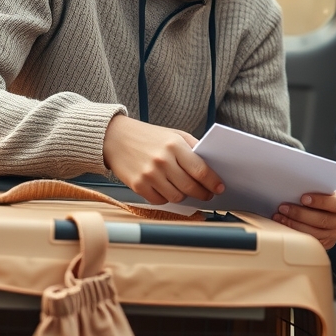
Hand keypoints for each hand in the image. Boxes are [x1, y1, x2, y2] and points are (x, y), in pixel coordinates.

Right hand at [103, 114, 224, 204]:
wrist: (115, 137)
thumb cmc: (148, 136)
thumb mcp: (174, 134)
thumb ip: (193, 148)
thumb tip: (212, 167)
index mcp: (175, 145)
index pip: (200, 170)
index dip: (213, 182)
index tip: (220, 188)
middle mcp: (162, 160)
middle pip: (190, 187)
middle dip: (203, 194)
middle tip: (207, 195)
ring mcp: (149, 174)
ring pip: (176, 196)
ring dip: (184, 196)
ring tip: (186, 190)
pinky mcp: (137, 185)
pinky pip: (160, 200)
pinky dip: (166, 197)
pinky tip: (167, 189)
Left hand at [274, 189, 335, 249]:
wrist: (325, 210)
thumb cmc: (321, 196)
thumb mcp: (323, 190)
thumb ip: (315, 188)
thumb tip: (295, 185)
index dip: (320, 201)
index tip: (303, 198)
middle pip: (322, 220)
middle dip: (300, 214)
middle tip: (284, 208)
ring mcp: (334, 235)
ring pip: (314, 233)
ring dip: (294, 224)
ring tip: (279, 216)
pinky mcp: (325, 244)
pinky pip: (309, 242)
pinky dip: (294, 233)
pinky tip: (283, 226)